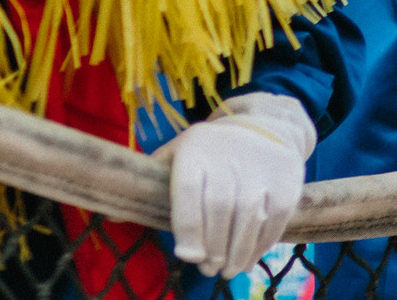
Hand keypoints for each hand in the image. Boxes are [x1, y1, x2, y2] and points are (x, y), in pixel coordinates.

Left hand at [164, 93, 314, 278]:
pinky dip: (261, 246)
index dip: (189, 227)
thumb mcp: (178, 154)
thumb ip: (150, 183)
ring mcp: (264, 167)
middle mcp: (232, 154)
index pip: (191, 190)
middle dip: (213, 247)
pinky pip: (275, 220)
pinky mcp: (289, 180)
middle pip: (222, 209)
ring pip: (250, 218)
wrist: (267, 125)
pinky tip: (248, 258)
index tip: (187, 256)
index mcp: (197, 149)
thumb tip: (108, 214)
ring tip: (226, 270)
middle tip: (207, 268)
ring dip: (237, 253)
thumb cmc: (209, 151)